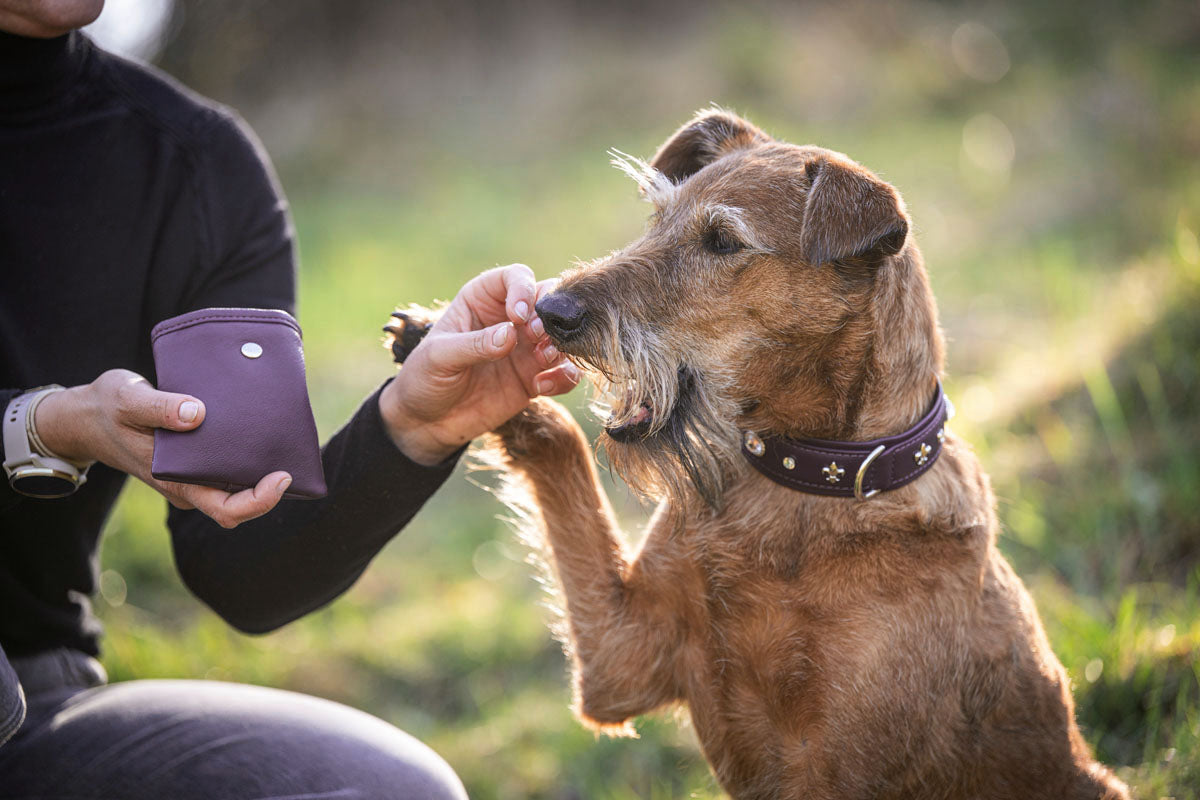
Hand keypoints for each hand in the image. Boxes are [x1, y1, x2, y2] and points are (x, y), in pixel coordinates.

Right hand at [35, 370, 290, 528]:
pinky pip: (228, 467)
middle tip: (293, 457)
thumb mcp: (127, 400)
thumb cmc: (107, 409)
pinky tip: (262, 428)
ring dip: (262, 471)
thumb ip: (159, 407)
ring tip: (283, 440)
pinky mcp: (194, 461)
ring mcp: (191, 476)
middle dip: (271, 488)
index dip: (260, 501)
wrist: (85, 417)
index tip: (281, 476)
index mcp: (174, 480)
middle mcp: (188, 485)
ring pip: (237, 486)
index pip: (226, 509)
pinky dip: (248, 455)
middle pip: (240, 503)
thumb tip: (197, 414)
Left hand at [379, 263, 579, 464]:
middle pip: (550, 301)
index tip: (517, 316)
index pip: (516, 277)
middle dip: (551, 316)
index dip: (524, 290)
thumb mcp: (439, 357)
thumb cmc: (424, 378)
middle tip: (538, 336)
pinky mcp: (535, 379)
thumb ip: (474, 344)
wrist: (427, 422)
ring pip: (564, 335)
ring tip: (542, 361)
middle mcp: (510, 319)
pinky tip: (542, 388)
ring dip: (561, 346)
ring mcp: (526, 349)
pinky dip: (564, 377)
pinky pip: (565, 372)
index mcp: (483, 300)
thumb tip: (510, 334)